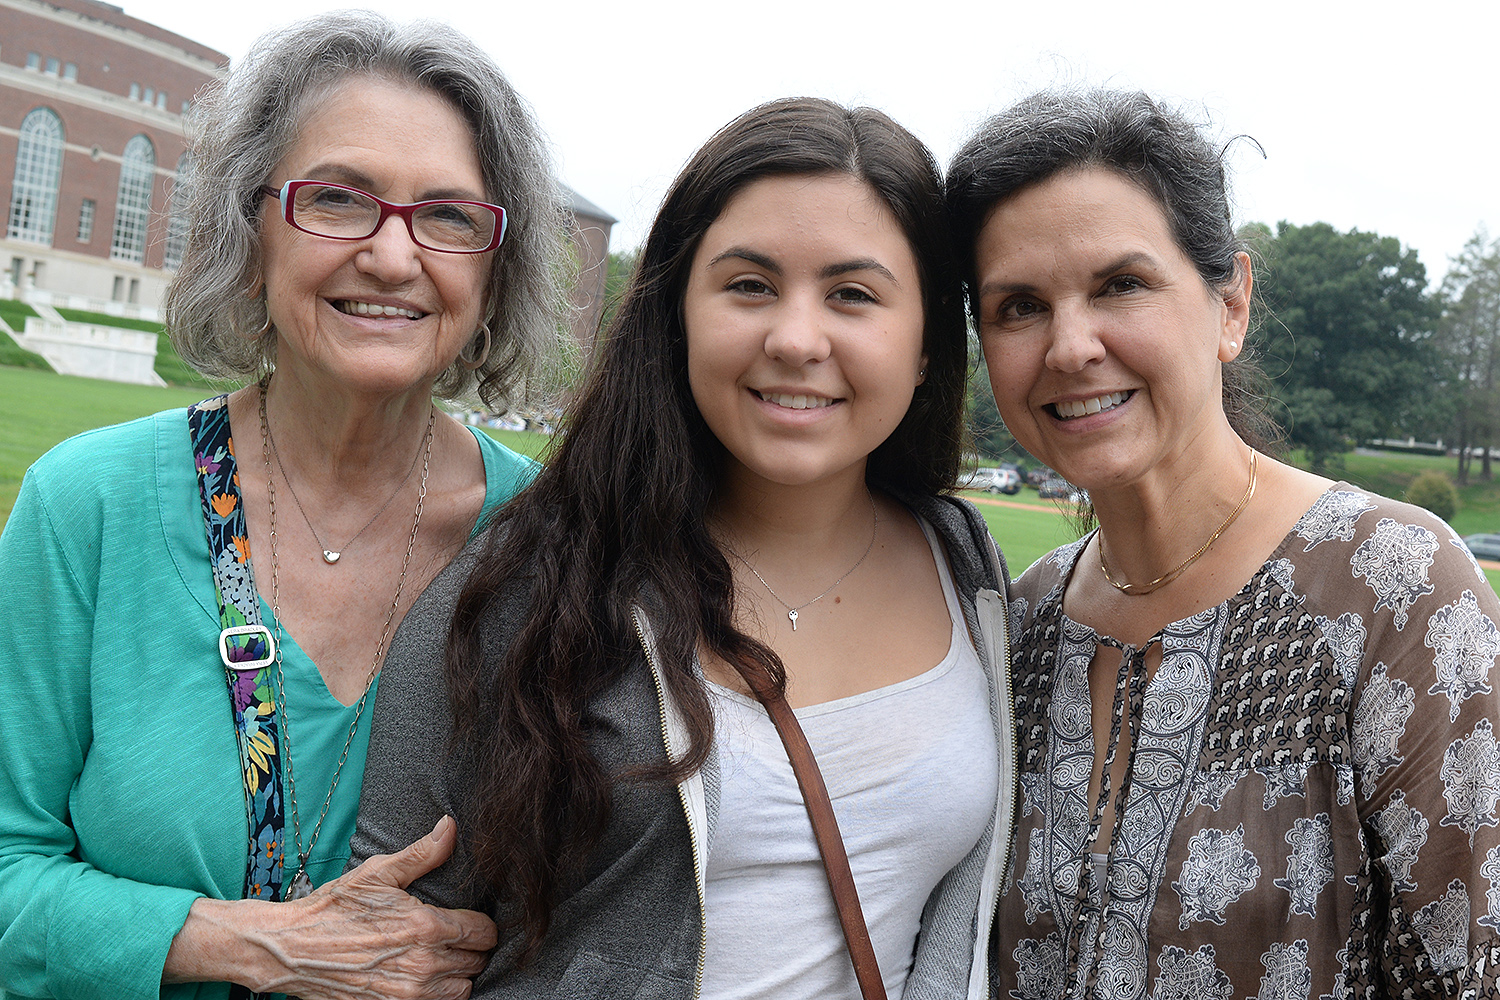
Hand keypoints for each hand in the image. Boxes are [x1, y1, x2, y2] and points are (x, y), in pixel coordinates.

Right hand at [166, 816, 497, 999]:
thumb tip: (451, 826)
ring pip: (462, 990)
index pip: (484, 932)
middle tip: (452, 937)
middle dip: (470, 948)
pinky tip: (423, 979)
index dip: (482, 924)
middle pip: (477, 962)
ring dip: (457, 975)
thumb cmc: (334, 908)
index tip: (469, 920)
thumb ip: (422, 853)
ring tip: (440, 958)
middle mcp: (423, 965)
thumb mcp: (377, 873)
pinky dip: (436, 995)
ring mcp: (408, 995)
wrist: (290, 950)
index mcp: (426, 927)